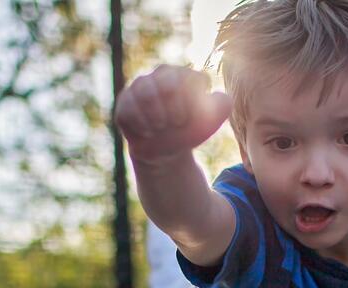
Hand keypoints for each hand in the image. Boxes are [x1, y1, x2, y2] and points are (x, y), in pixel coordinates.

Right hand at [114, 64, 231, 163]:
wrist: (167, 151)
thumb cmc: (190, 131)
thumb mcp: (211, 121)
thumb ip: (223, 105)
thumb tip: (220, 97)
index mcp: (183, 75)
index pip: (189, 80)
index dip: (191, 105)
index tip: (190, 119)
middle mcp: (161, 75)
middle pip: (167, 84)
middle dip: (174, 110)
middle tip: (177, 123)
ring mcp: (140, 86)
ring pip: (145, 92)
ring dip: (156, 116)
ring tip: (161, 127)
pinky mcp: (124, 103)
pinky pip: (128, 109)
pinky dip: (139, 124)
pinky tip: (147, 132)